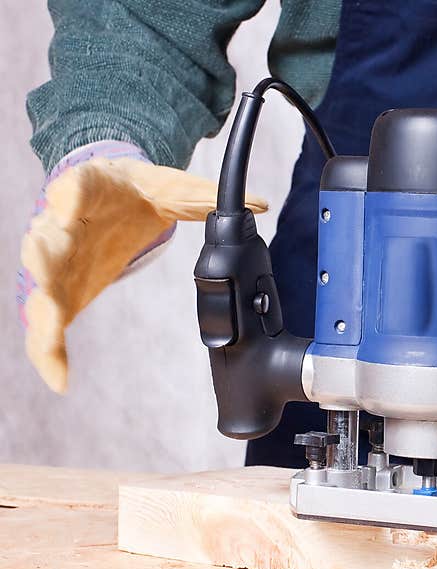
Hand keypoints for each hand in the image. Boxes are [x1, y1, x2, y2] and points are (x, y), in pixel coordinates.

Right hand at [18, 142, 266, 392]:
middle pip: (46, 240)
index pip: (77, 186)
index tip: (69, 207)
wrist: (112, 199)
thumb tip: (259, 203)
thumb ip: (208, 199)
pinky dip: (49, 352)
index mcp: (93, 188)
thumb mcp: (173, 189)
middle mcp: (66, 224)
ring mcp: (61, 260)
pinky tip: (60, 378)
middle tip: (44, 268)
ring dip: (42, 307)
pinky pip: (48, 324)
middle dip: (43, 255)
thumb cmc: (136, 193)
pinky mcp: (63, 292)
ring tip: (50, 331)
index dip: (70, 195)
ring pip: (40, 285)